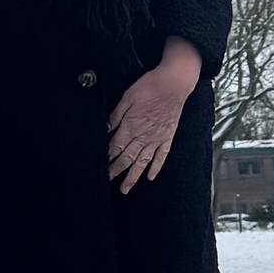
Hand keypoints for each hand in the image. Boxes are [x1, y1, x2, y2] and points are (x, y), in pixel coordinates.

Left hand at [106, 40, 202, 193]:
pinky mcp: (167, 137)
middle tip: (106, 182)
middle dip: (115, 171)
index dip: (106, 159)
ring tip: (125, 189)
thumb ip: (115, 116)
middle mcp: (143, 136)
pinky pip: (161, 157)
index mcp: (130, 126)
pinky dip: (155, 168)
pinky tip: (150, 177)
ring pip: (142, 163)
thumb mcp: (126, 98)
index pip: (115, 148)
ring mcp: (156, 139)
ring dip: (132, 177)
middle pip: (126, 159)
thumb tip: (104, 128)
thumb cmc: (150, 86)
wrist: (174, 83)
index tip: (99, 168)